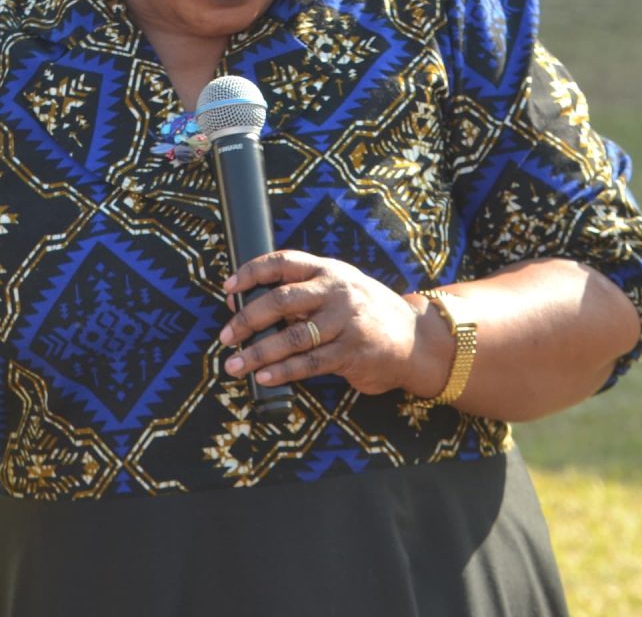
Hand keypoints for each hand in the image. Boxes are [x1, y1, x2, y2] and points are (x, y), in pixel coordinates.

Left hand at [217, 250, 424, 395]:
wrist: (416, 339)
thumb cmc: (366, 313)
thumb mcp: (340, 289)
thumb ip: (305, 292)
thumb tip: (252, 305)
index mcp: (328, 271)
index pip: (283, 262)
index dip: (252, 272)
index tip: (228, 288)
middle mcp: (336, 292)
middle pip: (282, 300)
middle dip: (247, 318)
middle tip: (225, 335)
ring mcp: (346, 322)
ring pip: (292, 337)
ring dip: (258, 353)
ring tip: (235, 364)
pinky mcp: (351, 353)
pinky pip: (309, 363)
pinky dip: (283, 372)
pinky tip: (264, 378)